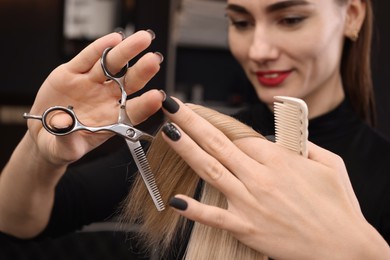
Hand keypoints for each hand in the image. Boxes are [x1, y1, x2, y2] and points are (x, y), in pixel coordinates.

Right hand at [27, 30, 162, 165]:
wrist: (45, 132)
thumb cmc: (62, 145)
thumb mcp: (63, 149)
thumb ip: (67, 139)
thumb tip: (64, 123)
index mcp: (112, 120)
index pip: (133, 112)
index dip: (146, 105)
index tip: (158, 97)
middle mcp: (106, 99)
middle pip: (129, 83)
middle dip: (142, 71)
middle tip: (154, 60)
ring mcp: (91, 84)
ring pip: (111, 65)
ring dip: (126, 52)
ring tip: (142, 40)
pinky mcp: (73, 72)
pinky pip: (87, 58)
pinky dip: (99, 48)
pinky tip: (114, 38)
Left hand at [161, 98, 388, 258]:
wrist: (345, 248)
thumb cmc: (339, 207)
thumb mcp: (331, 164)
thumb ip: (305, 144)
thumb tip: (283, 137)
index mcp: (279, 159)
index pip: (240, 135)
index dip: (219, 125)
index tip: (202, 115)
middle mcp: (260, 177)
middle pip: (218, 142)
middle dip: (192, 121)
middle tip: (172, 106)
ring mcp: (250, 203)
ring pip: (211, 170)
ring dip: (186, 149)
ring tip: (168, 132)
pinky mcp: (247, 228)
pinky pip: (215, 217)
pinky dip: (195, 209)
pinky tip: (175, 200)